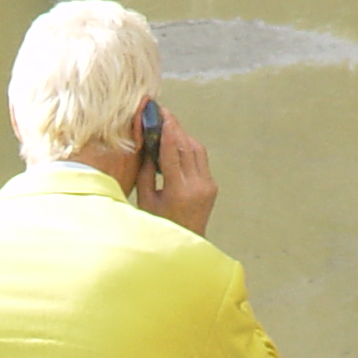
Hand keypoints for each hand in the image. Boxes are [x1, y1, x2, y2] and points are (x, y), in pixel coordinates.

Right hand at [136, 107, 217, 238]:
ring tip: (169, 124)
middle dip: (175, 128)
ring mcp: (208, 186)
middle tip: (163, 112)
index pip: (173, 153)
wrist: (184, 245)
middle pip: (187, 147)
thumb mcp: (146, 200)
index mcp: (179, 191)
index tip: (162, 114)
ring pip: (197, 150)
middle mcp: (197, 186)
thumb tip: (146, 144)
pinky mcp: (212, 186)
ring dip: (183, 135)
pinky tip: (178, 142)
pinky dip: (189, 148)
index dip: (168, 131)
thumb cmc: (159, 225)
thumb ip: (146, 172)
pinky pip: (200, 159)